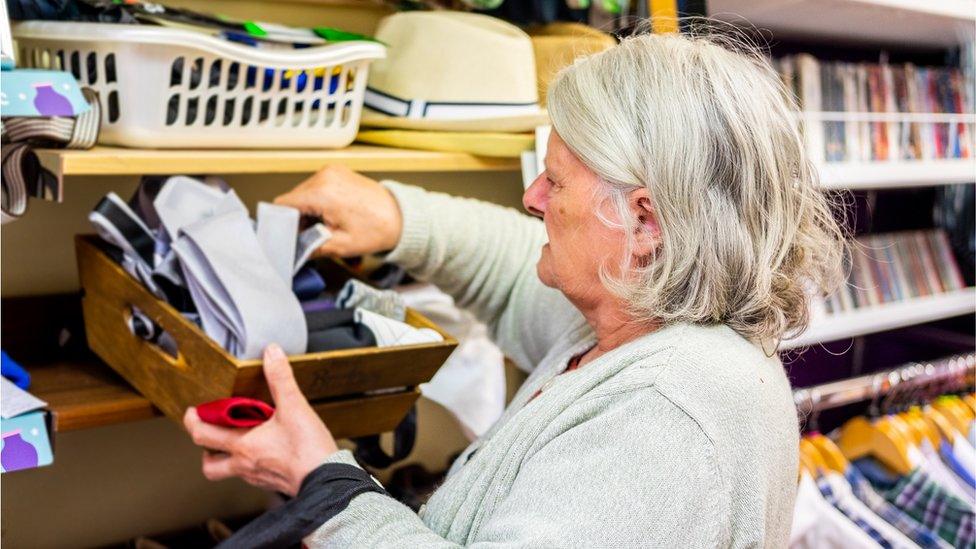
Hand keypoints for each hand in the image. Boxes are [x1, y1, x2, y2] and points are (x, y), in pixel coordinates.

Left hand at [183, 344, 338, 496]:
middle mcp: (244, 464)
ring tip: (237, 440)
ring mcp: (257, 476)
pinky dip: (249, 462)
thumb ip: (281, 379)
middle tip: (210, 432)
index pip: (203, 435)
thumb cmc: (308, 449)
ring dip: (226, 457)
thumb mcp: (294, 407)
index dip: (193, 422)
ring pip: (229, 472)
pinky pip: (250, 475)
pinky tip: (264, 449)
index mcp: (243, 445)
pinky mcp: (271, 482)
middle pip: (209, 464)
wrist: (328, 480)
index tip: (192, 412)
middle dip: (204, 448)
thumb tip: (271, 353)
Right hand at [274, 165, 402, 257]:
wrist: (401, 217)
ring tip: (326, 225)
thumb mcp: (340, 246)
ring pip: (303, 193)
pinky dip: (318, 202)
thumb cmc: (378, 228)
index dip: (283, 223)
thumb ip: (311, 247)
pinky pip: (316, 187)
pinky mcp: (338, 172)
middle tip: (311, 235)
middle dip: (298, 219)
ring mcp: (332, 171)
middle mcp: (325, 176)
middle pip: (293, 199)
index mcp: (323, 192)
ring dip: (308, 210)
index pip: (284, 204)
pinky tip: (331, 215)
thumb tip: (293, 250)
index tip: (288, 236)